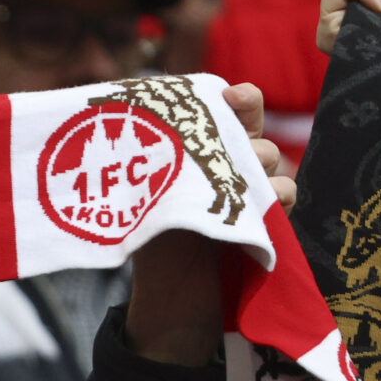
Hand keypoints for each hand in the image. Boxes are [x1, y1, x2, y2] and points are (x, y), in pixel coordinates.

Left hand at [123, 80, 288, 365]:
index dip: (238, 98)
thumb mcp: (136, 190)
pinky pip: (285, 194)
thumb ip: (134, 160)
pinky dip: (279, 195)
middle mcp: (231, 160)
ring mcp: (252, 186)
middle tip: (231, 136)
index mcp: (203, 144)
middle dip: (246, 129)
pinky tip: (269, 201)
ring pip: (270, 158)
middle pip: (252, 130)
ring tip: (241, 171)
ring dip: (259, 161)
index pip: (229, 109)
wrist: (170, 286)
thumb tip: (95, 120)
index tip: (230, 94)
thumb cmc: (149, 228)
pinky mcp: (267, 215)